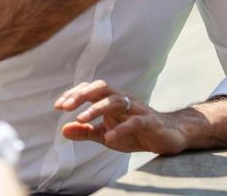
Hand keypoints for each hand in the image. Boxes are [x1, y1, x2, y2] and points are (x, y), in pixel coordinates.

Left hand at [54, 80, 185, 154]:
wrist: (168, 137)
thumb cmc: (135, 133)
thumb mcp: (106, 135)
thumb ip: (86, 132)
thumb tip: (63, 130)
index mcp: (112, 100)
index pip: (90, 90)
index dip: (73, 94)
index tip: (57, 105)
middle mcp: (124, 100)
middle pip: (101, 88)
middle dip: (81, 95)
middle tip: (64, 107)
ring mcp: (137, 108)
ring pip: (116, 101)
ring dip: (96, 109)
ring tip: (81, 119)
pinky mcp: (150, 122)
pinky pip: (135, 121)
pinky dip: (121, 128)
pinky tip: (109, 138)